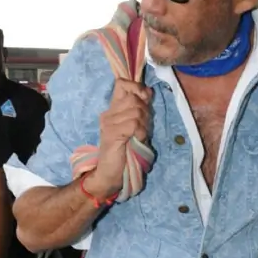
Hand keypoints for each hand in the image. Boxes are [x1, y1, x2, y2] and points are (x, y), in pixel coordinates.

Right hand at [90, 79, 152, 195]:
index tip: (144, 100)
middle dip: (145, 111)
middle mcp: (108, 113)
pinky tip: (137, 139)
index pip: (122, 84)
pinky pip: (133, 123)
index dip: (136, 88)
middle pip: (134, 98)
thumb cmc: (125, 152)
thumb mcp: (135, 127)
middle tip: (143, 128)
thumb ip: (139, 110)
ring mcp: (108, 123)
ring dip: (144, 124)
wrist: (110, 174)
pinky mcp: (111, 133)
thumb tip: (148, 91)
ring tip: (139, 136)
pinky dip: (140, 131)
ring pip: (136, 111)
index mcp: (113, 110)